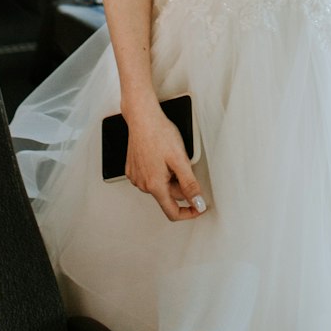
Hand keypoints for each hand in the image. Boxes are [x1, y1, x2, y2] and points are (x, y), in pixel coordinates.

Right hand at [124, 104, 206, 221]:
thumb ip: (190, 185)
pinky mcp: (132, 169)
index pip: (172, 212)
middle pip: (168, 196)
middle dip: (180, 187)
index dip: (189, 213)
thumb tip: (197, 203)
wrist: (142, 117)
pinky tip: (161, 157)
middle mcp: (142, 184)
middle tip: (185, 166)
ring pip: (159, 186)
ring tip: (171, 158)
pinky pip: (150, 178)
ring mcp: (136, 177)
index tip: (198, 207)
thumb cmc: (159, 133)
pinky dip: (160, 172)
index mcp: (154, 185)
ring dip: (170, 178)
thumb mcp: (180, 160)